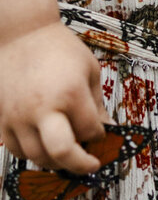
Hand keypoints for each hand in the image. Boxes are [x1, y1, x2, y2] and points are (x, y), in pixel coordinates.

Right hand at [0, 21, 106, 172]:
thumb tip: (106, 129)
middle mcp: (42, 108)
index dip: (100, 135)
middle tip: (91, 165)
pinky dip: (33, 153)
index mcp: (70, 93)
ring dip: (56, 161)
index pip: (90, 130)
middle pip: (62, 153)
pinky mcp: (2, 119)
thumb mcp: (88, 69)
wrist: (20, 34)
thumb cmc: (58, 48)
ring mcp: (18, 116)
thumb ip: (97, 103)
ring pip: (38, 156)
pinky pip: (17, 150)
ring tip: (68, 153)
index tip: (101, 132)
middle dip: (80, 164)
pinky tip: (44, 144)